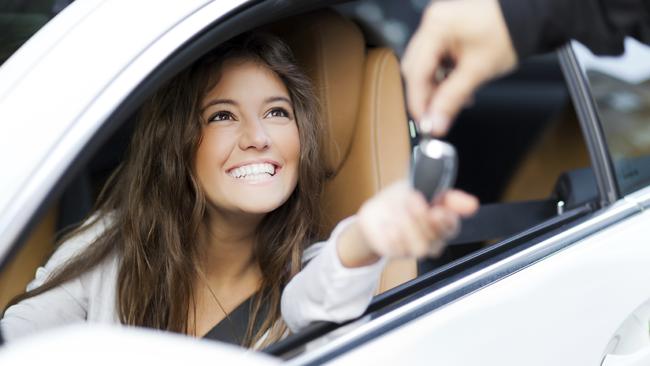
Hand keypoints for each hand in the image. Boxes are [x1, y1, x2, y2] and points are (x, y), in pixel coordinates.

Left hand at [337, 181, 477, 266]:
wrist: (376, 212)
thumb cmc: (402, 200)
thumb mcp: (423, 187)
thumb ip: (448, 197)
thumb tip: (472, 204)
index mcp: (443, 222)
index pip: (452, 226)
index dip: (445, 220)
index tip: (435, 210)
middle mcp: (433, 239)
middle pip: (435, 237)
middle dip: (421, 217)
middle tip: (411, 200)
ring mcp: (415, 248)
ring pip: (420, 247)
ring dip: (407, 226)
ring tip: (397, 211)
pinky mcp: (397, 253)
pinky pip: (398, 248)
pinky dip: (391, 233)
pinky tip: (387, 224)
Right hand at [401, 0, 516, 135]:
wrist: (528, 18)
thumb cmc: (508, 32)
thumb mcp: (477, 71)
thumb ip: (452, 99)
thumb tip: (436, 122)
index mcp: (436, 27)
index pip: (416, 72)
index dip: (418, 101)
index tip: (424, 122)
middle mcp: (432, 23)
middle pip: (416, 69)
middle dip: (426, 95)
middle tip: (436, 117)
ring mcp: (438, 26)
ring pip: (424, 66)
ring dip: (435, 87)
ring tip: (453, 101)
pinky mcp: (446, 32)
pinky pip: (435, 59)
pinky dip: (442, 76)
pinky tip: (455, 87)